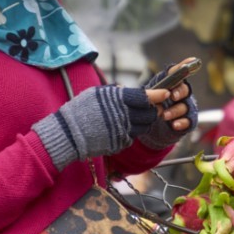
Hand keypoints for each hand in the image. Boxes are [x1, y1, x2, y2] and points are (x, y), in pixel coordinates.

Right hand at [33, 84, 159, 170]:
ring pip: (144, 127)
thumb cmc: (79, 110)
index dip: (158, 95)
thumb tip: (126, 89)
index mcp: (118, 100)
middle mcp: (123, 116)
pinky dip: (131, 131)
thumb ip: (114, 91)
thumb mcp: (96, 94)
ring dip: (144, 121)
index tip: (165, 93)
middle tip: (152, 106)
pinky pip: (132, 137)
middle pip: (150, 114)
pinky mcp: (119, 144)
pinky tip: (122, 127)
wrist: (67, 135)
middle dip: (154, 109)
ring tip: (137, 117)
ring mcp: (122, 132)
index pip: (145, 97)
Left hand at [139, 59, 199, 149]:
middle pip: (185, 89)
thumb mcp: (139, 99)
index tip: (191, 61)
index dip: (183, 67)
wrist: (147, 128)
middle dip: (180, 91)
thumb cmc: (144, 109)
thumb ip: (133, 93)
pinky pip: (189, 121)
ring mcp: (183, 108)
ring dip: (176, 110)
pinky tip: (174, 124)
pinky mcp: (185, 122)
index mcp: (168, 84)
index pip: (176, 73)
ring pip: (185, 106)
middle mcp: (178, 94)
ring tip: (165, 115)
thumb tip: (117, 88)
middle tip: (172, 95)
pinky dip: (183, 122)